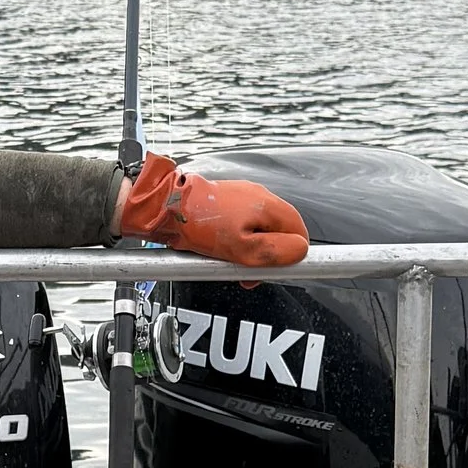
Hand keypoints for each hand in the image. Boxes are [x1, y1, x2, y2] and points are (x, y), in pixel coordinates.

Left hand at [114, 154, 309, 268]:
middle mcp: (258, 195)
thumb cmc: (200, 226)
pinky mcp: (226, 199)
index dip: (294, 253)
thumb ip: (275, 251)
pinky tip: (222, 249)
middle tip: (251, 273)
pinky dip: (238, 238)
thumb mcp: (242, 248)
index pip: (298, 230)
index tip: (281, 268)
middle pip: (279, 229)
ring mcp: (242, 195)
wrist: (167, 208)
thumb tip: (300, 251)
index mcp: (267, 205)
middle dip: (269, 254)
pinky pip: (243, 222)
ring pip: (260, 227)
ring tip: (233, 263)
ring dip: (252, 248)